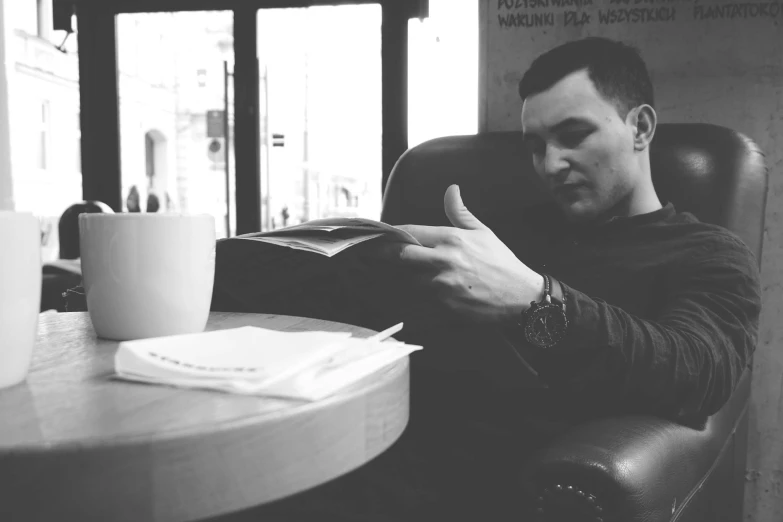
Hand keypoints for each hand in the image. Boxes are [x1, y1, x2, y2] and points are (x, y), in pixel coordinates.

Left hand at [383, 184, 544, 323]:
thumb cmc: (501, 263)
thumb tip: (451, 189)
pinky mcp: (444, 307)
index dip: (391, 233)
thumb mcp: (483, 232)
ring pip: (405, 280)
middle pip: (400, 256)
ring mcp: (442, 285)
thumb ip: (460, 212)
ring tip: (382, 276)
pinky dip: (407, 299)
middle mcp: (444, 260)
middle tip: (369, 255)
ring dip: (396, 278)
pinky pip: (416, 302)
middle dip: (382, 255)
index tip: (379, 235)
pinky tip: (399, 298)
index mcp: (451, 239)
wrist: (521, 297)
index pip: (410, 232)